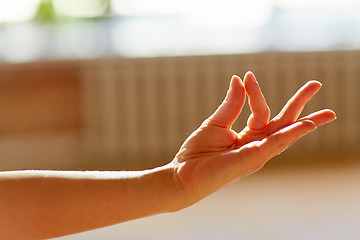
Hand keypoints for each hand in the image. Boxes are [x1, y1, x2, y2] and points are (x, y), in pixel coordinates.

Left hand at [171, 72, 335, 205]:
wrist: (183, 175)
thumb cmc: (197, 154)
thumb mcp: (215, 123)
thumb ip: (231, 104)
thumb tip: (240, 79)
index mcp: (248, 136)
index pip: (261, 111)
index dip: (256, 92)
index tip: (248, 76)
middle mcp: (256, 145)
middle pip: (283, 122)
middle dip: (300, 105)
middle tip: (317, 84)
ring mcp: (257, 154)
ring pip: (285, 133)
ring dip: (305, 121)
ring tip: (327, 113)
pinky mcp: (252, 160)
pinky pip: (274, 144)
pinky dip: (290, 134)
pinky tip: (305, 125)